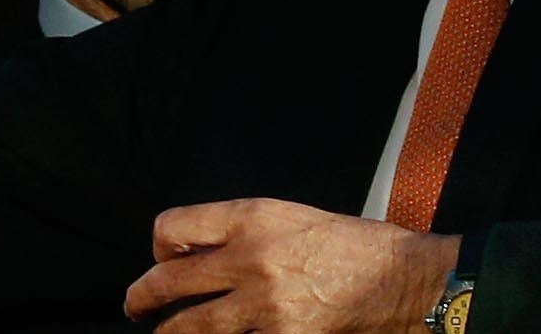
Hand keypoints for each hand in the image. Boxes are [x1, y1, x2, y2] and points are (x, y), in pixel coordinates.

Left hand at [122, 199, 458, 333]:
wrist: (403, 279)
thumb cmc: (353, 245)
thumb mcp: (292, 218)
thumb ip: (244, 233)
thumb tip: (201, 253)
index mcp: (252, 217)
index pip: (172, 228)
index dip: (160, 248)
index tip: (162, 260)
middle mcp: (249, 258)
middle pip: (168, 281)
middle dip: (143, 298)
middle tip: (136, 306)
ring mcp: (264, 305)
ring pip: (191, 327)